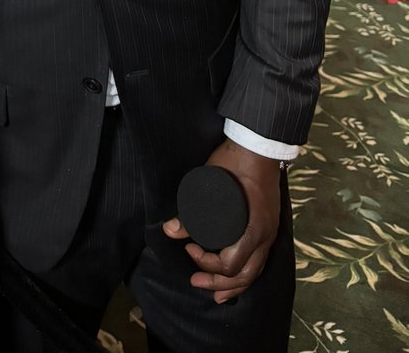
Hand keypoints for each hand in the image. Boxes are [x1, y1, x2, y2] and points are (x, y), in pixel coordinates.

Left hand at [162, 138, 281, 302]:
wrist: (260, 144)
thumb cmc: (234, 162)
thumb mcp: (209, 184)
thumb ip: (192, 211)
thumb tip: (170, 231)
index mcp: (253, 229)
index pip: (230, 264)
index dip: (206, 263)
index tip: (189, 247)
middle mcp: (266, 236)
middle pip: (245, 275)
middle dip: (219, 283)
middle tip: (195, 282)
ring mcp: (270, 232)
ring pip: (255, 270)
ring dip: (234, 284)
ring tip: (216, 295)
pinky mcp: (269, 225)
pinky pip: (259, 259)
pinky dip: (245, 272)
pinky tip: (234, 274)